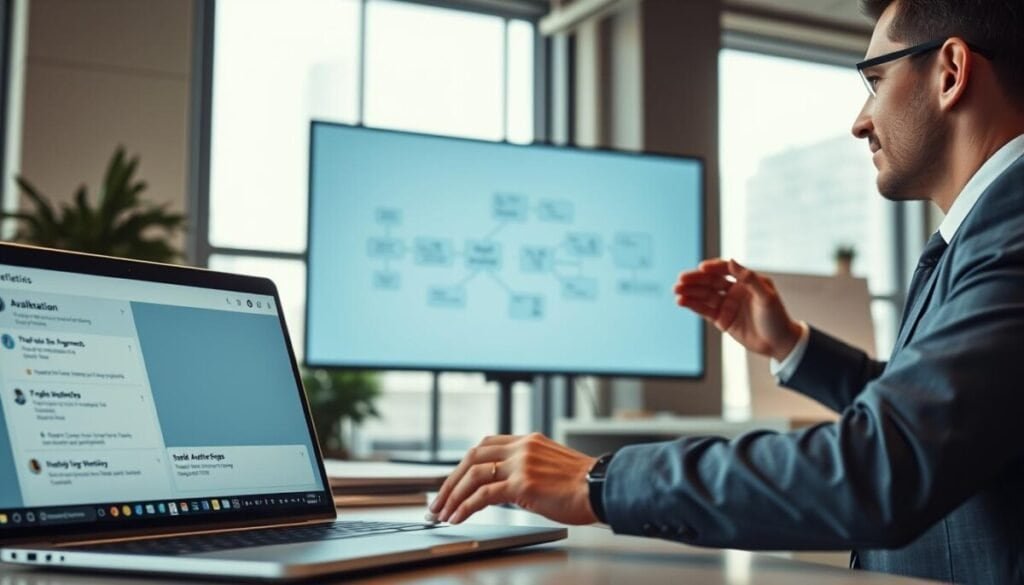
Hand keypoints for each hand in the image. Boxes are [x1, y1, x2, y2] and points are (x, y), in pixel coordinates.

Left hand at [429, 433, 597, 525]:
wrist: (603, 488)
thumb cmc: (583, 485)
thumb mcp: (550, 467)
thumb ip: (526, 469)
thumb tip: (504, 488)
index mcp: (528, 441)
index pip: (484, 446)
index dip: (463, 465)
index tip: (452, 482)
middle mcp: (522, 447)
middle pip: (472, 457)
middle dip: (450, 481)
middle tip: (438, 500)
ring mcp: (522, 464)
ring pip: (474, 475)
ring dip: (453, 495)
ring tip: (443, 513)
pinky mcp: (523, 484)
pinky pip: (484, 494)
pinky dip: (466, 506)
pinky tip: (458, 517)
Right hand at [674, 258, 802, 360]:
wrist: (779, 343)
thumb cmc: (777, 318)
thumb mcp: (766, 296)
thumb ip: (748, 278)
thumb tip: (731, 260)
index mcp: (746, 281)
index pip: (725, 270)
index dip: (713, 268)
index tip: (701, 268)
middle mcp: (734, 290)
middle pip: (711, 282)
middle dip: (695, 280)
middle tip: (681, 280)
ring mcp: (727, 305)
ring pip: (705, 296)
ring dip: (690, 292)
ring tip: (677, 291)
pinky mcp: (721, 319)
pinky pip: (704, 310)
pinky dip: (693, 305)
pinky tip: (682, 301)